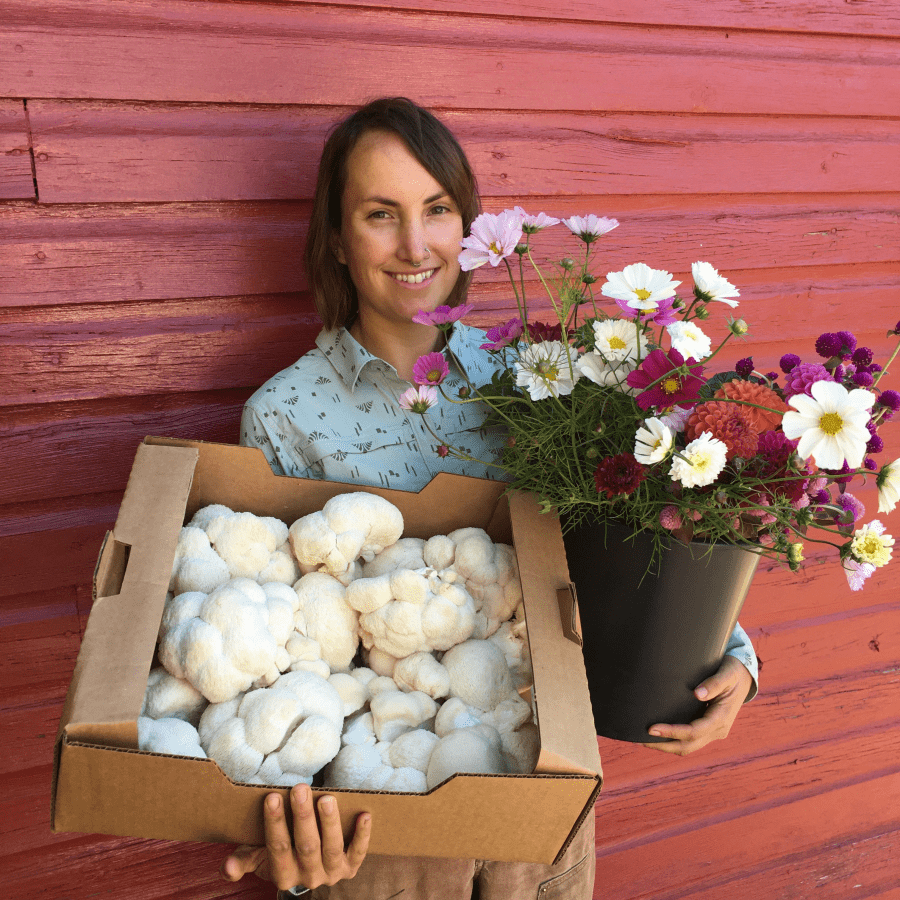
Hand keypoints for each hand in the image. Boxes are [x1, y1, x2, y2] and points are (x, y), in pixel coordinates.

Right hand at [220, 785, 370, 889]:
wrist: (305, 873)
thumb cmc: (279, 854)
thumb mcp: (258, 857)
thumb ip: (243, 860)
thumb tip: (226, 869)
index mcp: (282, 874)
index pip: (277, 847)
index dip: (275, 823)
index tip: (273, 796)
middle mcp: (308, 876)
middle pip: (306, 846)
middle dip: (303, 817)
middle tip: (300, 788)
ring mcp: (331, 873)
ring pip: (331, 848)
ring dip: (330, 823)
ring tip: (327, 799)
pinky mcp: (350, 867)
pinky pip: (358, 852)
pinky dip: (362, 835)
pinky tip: (364, 815)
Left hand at [643, 655, 752, 755]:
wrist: (744, 676)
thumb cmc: (734, 671)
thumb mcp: (728, 673)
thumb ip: (714, 682)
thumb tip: (697, 693)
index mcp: (722, 718)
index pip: (694, 731)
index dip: (672, 732)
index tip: (652, 728)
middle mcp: (718, 729)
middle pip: (688, 745)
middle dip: (664, 744)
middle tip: (639, 739)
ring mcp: (713, 731)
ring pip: (688, 746)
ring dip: (667, 745)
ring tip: (643, 739)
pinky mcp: (708, 728)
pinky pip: (690, 739)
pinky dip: (673, 739)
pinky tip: (658, 734)